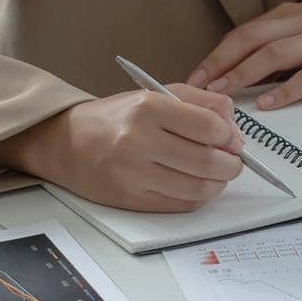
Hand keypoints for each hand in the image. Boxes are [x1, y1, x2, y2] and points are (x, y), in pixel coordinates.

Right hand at [0, 84, 244, 211]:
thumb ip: (200, 102)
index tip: (232, 138)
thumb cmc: (117, 116)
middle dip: (232, 164)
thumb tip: (234, 127)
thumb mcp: (156, 94)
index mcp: (148, 108)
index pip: (209, 126)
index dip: (230, 136)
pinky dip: (198, 198)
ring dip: (219, 184)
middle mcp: (139, 141)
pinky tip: (198, 186)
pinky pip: (180, 205)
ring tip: (218, 175)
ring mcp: (133, 174)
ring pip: (198, 188)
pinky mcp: (130, 200)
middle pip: (208, 161)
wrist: (66, 142)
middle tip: (234, 161)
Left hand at [186, 2, 301, 109]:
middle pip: (252, 40)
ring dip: (245, 75)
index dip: (218, 54)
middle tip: (201, 87)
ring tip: (225, 94)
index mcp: (289, 14)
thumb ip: (276, 40)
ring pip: (275, 56)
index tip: (197, 75)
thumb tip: (237, 67)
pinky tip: (268, 104)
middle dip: (222, 64)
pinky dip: (285, 91)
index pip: (244, 32)